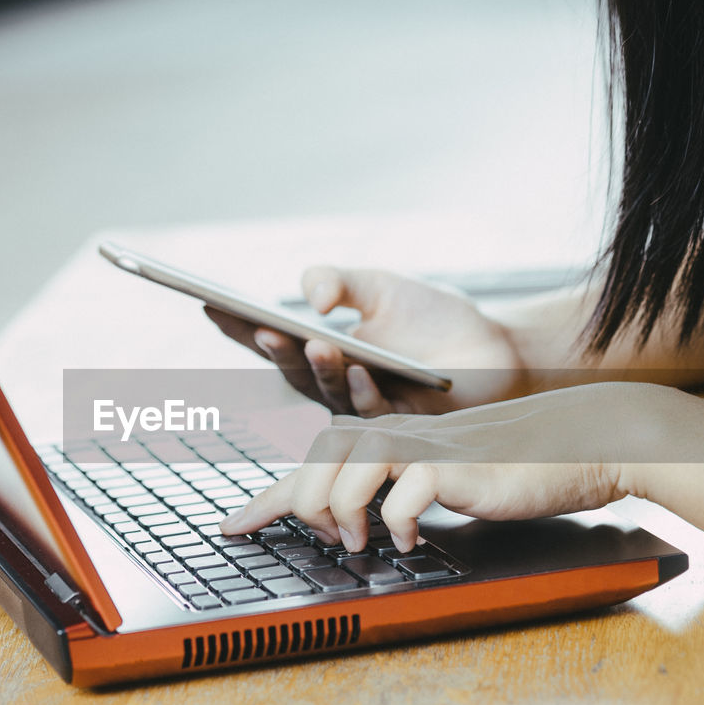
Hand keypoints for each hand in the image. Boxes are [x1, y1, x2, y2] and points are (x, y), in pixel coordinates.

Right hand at [205, 266, 528, 415]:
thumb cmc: (435, 318)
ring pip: (330, 391)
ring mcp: (364, 406)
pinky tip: (362, 367)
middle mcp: (336, 381)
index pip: (272, 338)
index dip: (239, 325)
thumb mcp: (380, 285)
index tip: (210, 304)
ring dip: (321, 368)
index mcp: (324, 349)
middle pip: (291, 369)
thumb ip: (338, 281)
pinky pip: (374, 409)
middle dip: (274, 350)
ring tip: (318, 341)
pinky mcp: (398, 423)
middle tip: (259, 326)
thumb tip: (310, 296)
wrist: (494, 348)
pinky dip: (365, 388)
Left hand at [219, 383, 669, 551]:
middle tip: (330, 541)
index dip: (263, 500)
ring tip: (360, 541)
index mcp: (382, 435)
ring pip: (344, 475)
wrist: (570, 445)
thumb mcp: (433, 478)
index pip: (307, 465)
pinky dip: (397, 523)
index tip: (229, 528)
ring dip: (343, 516)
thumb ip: (388, 491)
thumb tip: (345, 526)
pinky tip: (410, 537)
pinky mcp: (451, 464)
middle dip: (303, 509)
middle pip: (313, 466)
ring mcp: (420, 444)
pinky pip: (402, 494)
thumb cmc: (502, 467)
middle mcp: (392, 431)